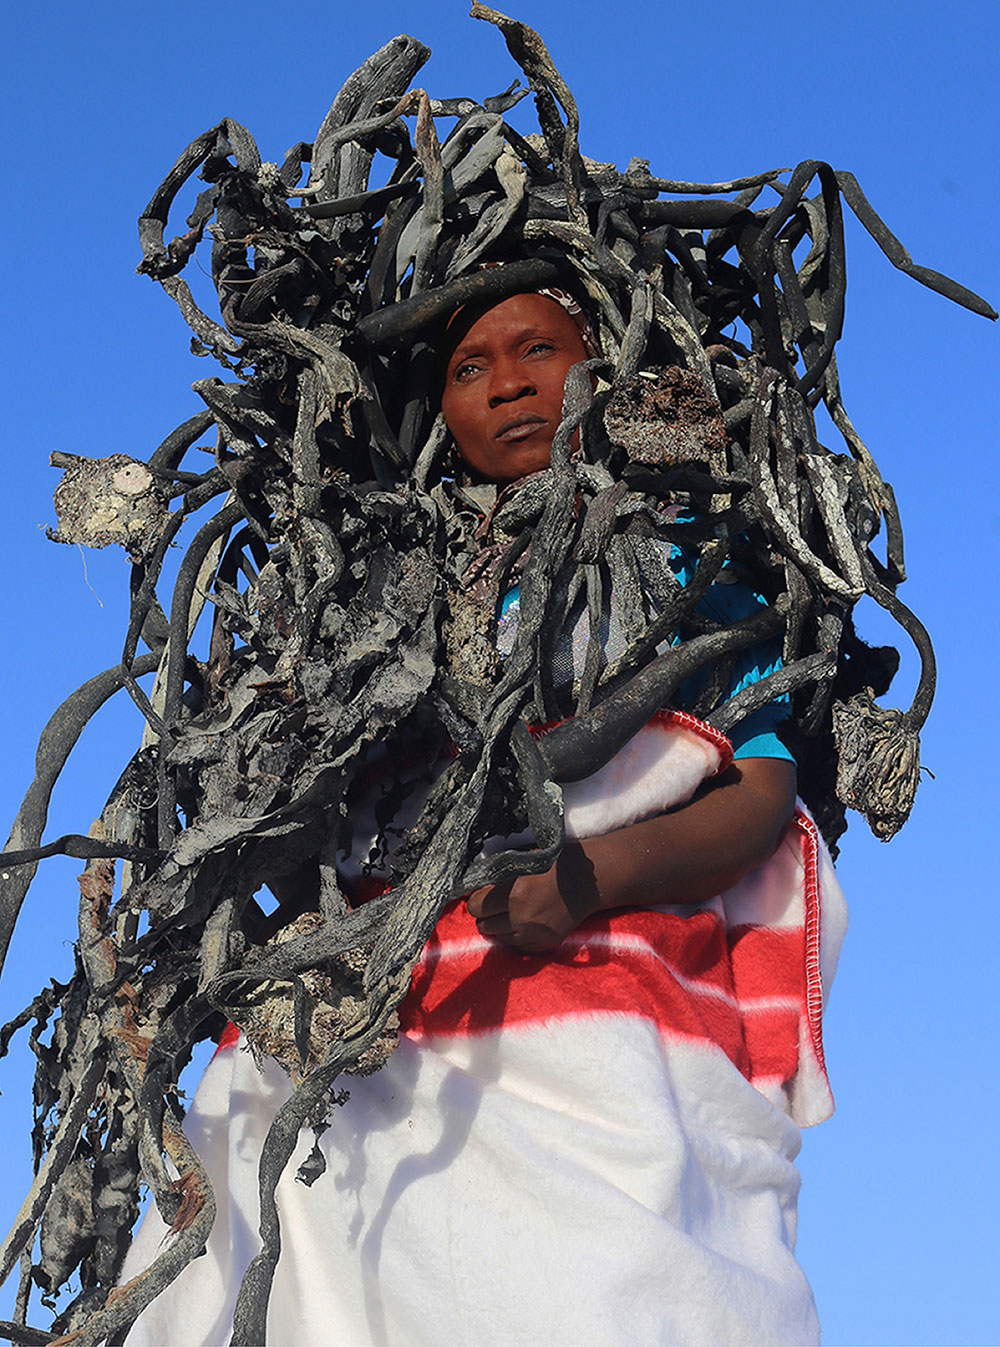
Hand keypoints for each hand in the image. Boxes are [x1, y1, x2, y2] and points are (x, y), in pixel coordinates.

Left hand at [466, 846, 600, 953]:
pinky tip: (522, 922)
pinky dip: (515, 935)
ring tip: (509, 912)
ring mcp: (532, 933)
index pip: (475, 905)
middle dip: (486, 913)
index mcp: (514, 892)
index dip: (477, 899)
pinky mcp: (543, 944)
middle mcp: (521, 916)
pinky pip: (516, 945)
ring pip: (497, 937)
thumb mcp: (522, 861)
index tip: (482, 894)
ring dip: (499, 925)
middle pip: (483, 924)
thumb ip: (498, 876)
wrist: (587, 881)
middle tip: (494, 904)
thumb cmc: (554, 864)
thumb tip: (476, 885)